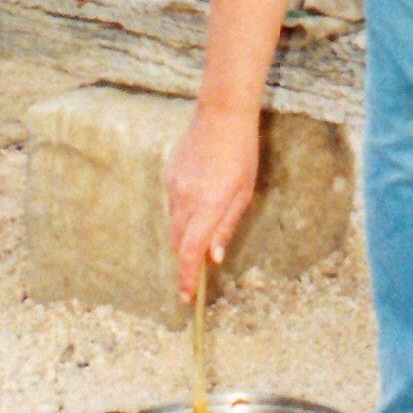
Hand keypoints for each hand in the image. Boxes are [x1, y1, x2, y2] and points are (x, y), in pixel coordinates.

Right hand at [167, 105, 258, 299]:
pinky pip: (173, 205)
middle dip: (187, 258)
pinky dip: (184, 212)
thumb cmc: (241, 155)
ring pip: (175, 224)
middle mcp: (185, 198)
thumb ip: (225, 226)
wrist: (222, 116)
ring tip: (208, 218)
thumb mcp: (243, 194)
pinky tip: (200, 196)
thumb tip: (213, 257)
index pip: (190, 251)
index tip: (186, 297)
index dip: (187, 277)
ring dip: (187, 233)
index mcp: (208, 205)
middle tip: (199, 270)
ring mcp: (173, 187)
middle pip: (179, 242)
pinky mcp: (168, 177)